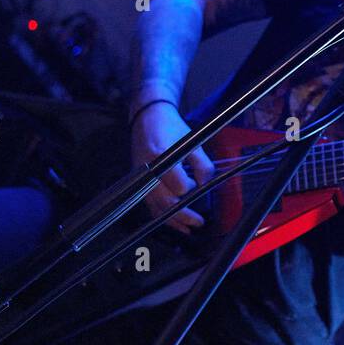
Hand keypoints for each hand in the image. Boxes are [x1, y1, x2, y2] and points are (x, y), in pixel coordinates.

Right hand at [129, 101, 214, 234]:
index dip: (190, 189)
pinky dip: (161, 215)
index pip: (177, 185)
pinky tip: (172, 222)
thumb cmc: (170, 127)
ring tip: (188, 228)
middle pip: (166, 202)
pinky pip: (149, 204)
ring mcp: (140, 177)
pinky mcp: (138, 181)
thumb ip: (202, 164)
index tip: (197, 187)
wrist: (147, 116)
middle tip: (199, 222)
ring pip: (156, 207)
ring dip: (173, 220)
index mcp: (161, 157)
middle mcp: (147, 170)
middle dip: (184, 215)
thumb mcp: (192, 142)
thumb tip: (206, 185)